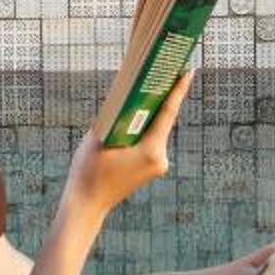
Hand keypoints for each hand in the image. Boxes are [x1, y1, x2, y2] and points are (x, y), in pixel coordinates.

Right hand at [64, 70, 194, 221]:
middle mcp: (160, 158)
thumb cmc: (89, 171)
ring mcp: (158, 165)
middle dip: (162, 97)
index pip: (167, 113)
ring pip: (156, 131)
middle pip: (163, 120)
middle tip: (165, 70)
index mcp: (150, 151)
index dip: (178, 90)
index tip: (188, 70)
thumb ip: (115, 116)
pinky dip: (145, 128)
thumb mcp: (98, 136)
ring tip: (147, 89)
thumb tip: (127, 96)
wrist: (87, 204)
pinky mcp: (151, 168)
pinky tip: (137, 114)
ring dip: (151, 114)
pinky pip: (151, 141)